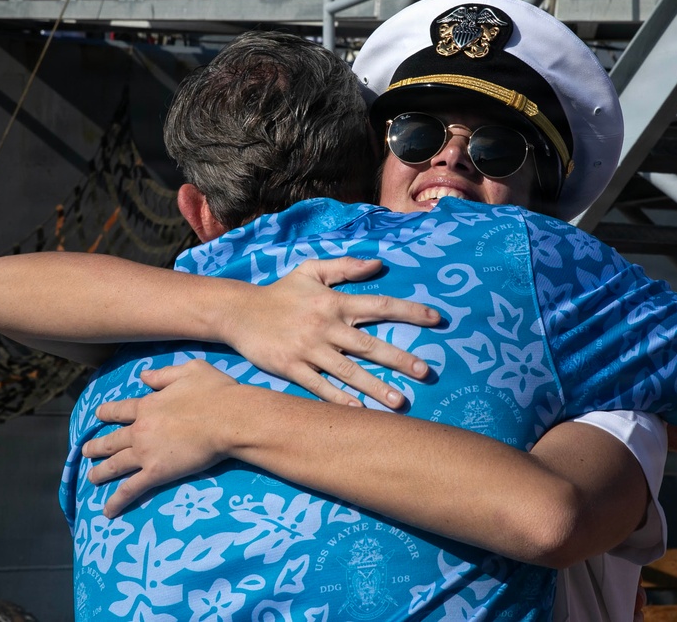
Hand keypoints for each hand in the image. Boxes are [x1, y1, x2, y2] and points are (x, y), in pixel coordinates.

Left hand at [82, 361, 237, 516]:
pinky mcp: (156, 472)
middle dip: (96, 446)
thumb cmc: (215, 393)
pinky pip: (131, 489)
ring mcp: (145, 453)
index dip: (107, 412)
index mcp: (147, 405)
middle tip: (86, 451)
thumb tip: (143, 376)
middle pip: (111, 440)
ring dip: (100, 472)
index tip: (98, 415)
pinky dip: (118, 500)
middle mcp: (140, 430)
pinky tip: (108, 511)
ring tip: (91, 478)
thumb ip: (163, 374)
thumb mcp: (190, 370)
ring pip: (115, 465)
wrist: (228, 419)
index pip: (119, 410)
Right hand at [226, 257, 439, 408]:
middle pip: (369, 344)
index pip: (380, 305)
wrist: (239, 312)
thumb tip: (379, 264)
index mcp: (335, 302)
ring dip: (375, 387)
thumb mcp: (311, 270)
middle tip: (426, 373)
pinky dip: (340, 400)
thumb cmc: (281, 293)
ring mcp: (309, 349)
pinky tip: (360, 412)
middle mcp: (326, 326)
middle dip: (399, 358)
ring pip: (348, 371)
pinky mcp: (291, 368)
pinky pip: (320, 387)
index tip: (436, 320)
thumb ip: (346, 266)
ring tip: (400, 402)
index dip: (409, 311)